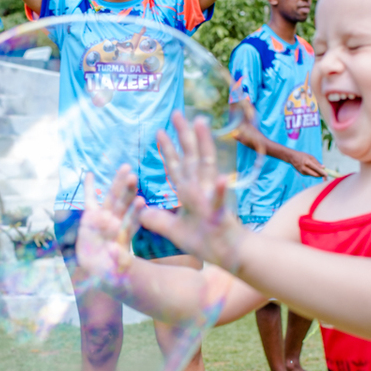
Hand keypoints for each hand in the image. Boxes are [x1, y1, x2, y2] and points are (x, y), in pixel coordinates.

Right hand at [76, 169, 142, 285]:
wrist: (99, 268)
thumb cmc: (113, 268)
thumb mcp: (118, 266)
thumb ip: (118, 259)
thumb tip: (117, 253)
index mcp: (125, 232)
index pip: (132, 220)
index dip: (135, 212)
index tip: (141, 202)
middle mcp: (116, 222)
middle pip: (124, 203)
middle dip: (128, 189)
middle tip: (134, 176)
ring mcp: (104, 218)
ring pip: (111, 198)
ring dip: (117, 183)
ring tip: (125, 169)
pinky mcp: (90, 217)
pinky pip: (90, 200)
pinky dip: (89, 188)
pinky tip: (89, 174)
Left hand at [142, 112, 246, 270]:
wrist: (230, 257)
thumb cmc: (206, 243)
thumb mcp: (175, 231)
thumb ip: (158, 220)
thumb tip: (140, 212)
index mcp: (190, 193)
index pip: (176, 168)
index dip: (167, 150)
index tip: (159, 132)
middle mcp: (202, 190)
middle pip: (191, 158)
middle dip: (183, 135)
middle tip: (176, 113)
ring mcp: (212, 199)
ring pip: (207, 168)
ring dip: (204, 145)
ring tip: (201, 123)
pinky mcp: (221, 215)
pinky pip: (220, 202)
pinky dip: (222, 191)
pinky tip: (223, 178)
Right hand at [287, 150, 326, 177]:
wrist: (292, 157)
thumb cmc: (302, 156)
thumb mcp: (310, 156)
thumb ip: (317, 162)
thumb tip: (323, 167)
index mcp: (307, 162)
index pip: (316, 169)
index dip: (322, 172)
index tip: (327, 175)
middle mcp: (304, 168)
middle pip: (315, 174)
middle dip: (321, 175)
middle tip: (326, 176)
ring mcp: (303, 172)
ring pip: (313, 175)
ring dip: (318, 174)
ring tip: (322, 172)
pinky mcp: (302, 173)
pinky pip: (310, 174)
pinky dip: (313, 173)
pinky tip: (314, 170)